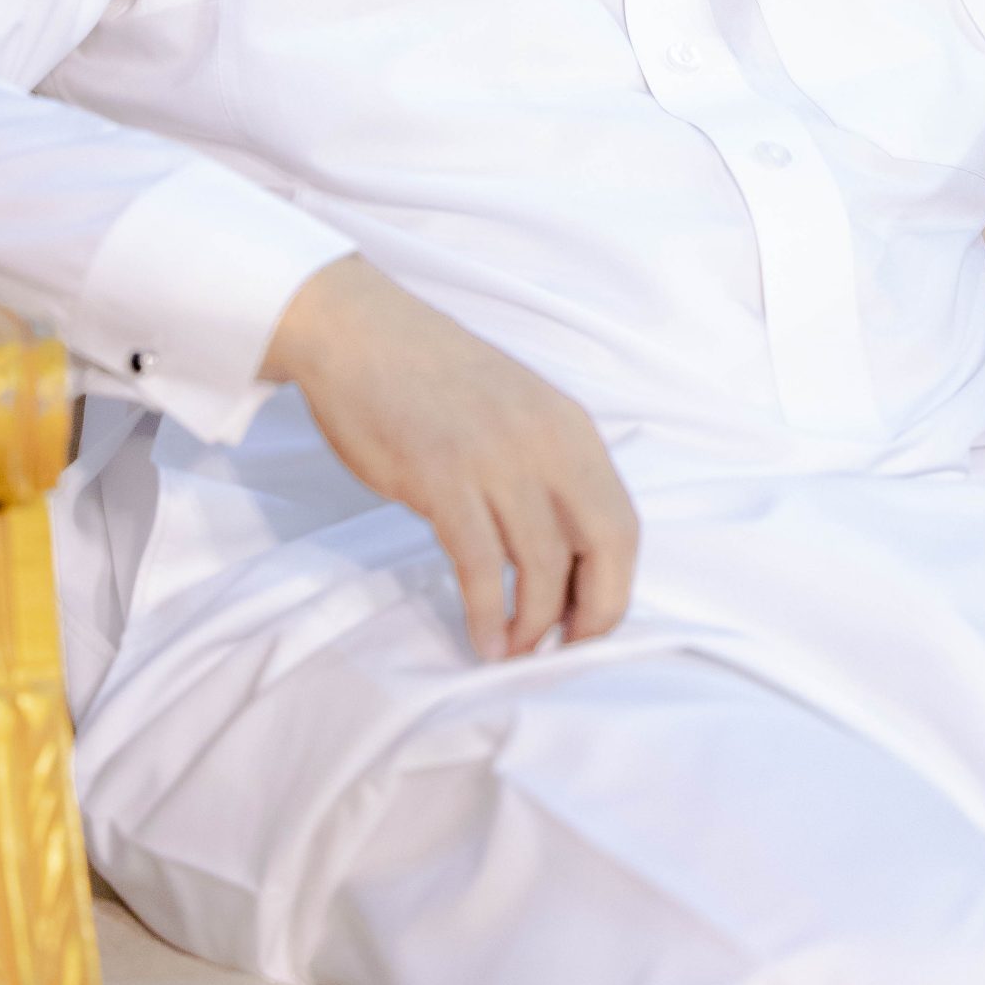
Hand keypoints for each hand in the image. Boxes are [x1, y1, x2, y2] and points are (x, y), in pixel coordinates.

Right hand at [260, 255, 639, 661]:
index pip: (624, 525)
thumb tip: (564, 556)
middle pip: (603, 549)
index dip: (615, 587)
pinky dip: (486, 613)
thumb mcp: (518, 412)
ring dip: (534, 624)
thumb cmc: (433, 380)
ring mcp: (496, 460)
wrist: (361, 333)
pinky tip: (482, 638)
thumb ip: (547, 472)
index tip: (587, 624)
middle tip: (563, 649)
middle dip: (593, 614)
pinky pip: (480, 565)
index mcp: (572, 429)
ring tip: (514, 651)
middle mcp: (547, 443)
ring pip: (542, 566)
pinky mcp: (442, 478)